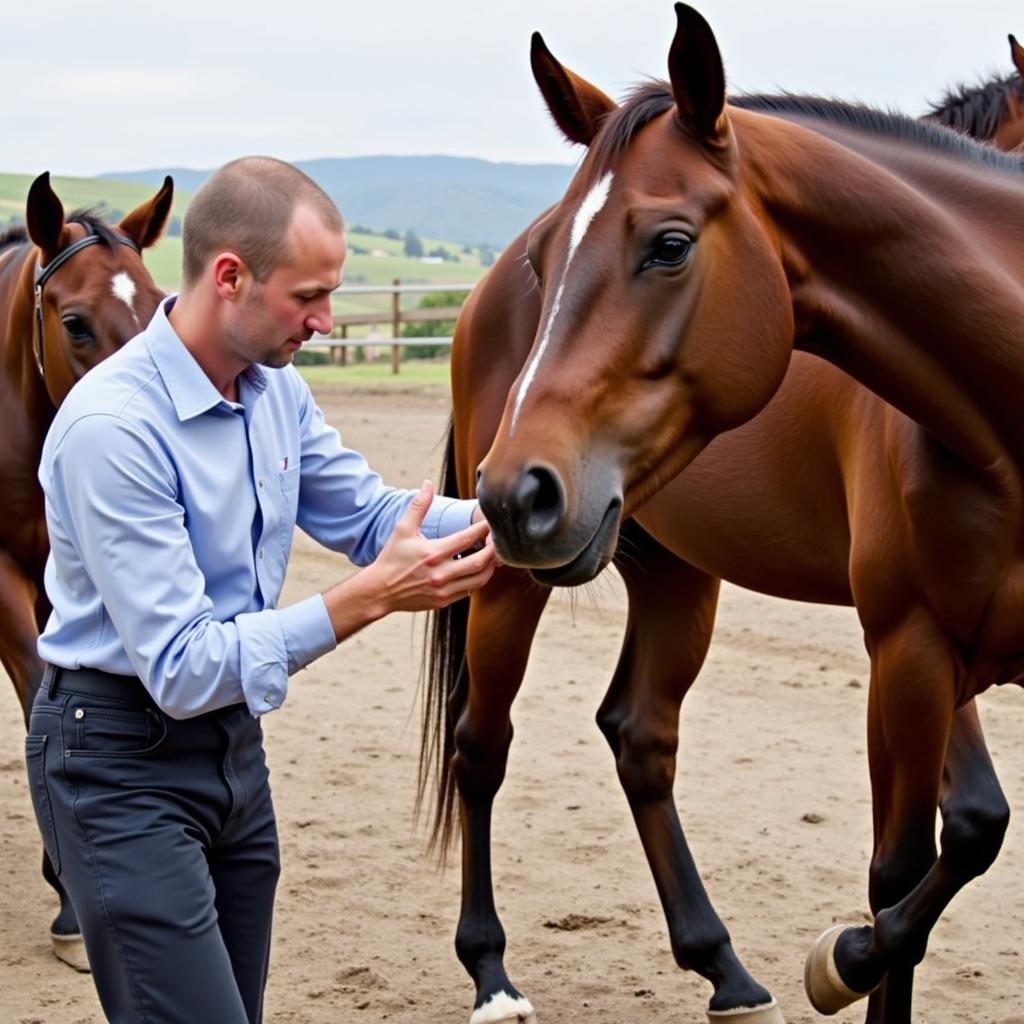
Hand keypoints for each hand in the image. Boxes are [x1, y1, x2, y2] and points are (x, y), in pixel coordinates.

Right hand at [363, 480, 497, 612]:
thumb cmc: (392, 558)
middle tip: (497, 540)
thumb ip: (418, 506)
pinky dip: (478, 579)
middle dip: (493, 550)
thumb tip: (428, 484)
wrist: (380, 590)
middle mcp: (441, 573)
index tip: (490, 523)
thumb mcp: (403, 529)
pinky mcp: (444, 601)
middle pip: (480, 561)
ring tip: (491, 556)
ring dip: (489, 567)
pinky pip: (469, 590)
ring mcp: (444, 589)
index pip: (467, 538)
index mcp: (433, 553)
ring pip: (479, 579)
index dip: (483, 529)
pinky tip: (477, 569)